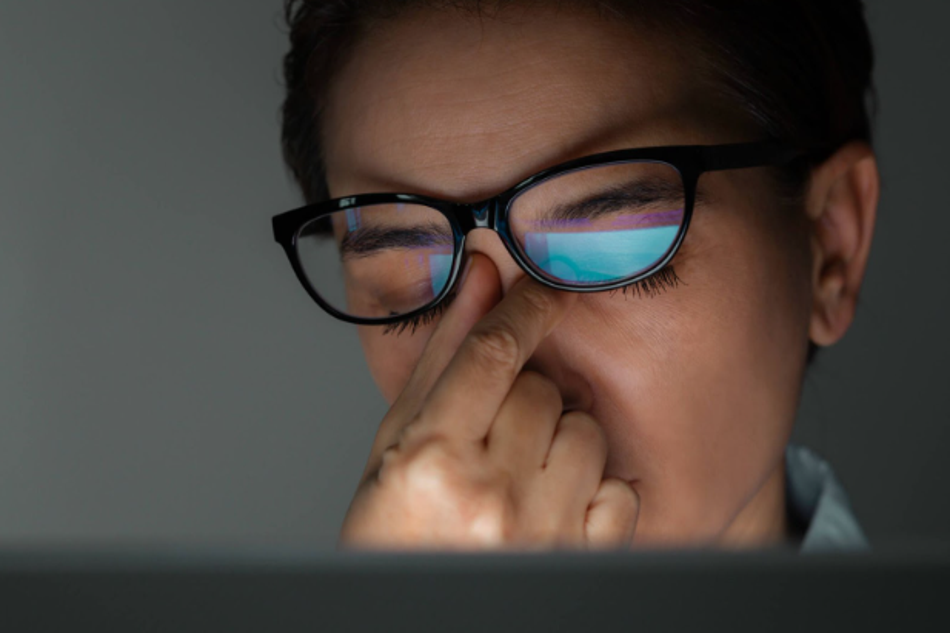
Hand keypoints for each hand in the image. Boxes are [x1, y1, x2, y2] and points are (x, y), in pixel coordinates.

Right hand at [338, 253, 639, 549]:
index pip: (494, 353)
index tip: (546, 288)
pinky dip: (594, 485)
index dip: (526, 307)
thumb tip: (481, 277)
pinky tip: (553, 500)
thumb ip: (442, 358)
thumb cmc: (392, 535)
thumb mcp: (396, 445)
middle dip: (523, 398)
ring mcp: (542, 533)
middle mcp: (489, 496)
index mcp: (431, 459)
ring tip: (520, 472)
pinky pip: (619, 488)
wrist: (416, 618)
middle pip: (541, 391)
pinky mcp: (581, 560)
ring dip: (558, 439)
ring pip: (583, 432)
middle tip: (492, 435)